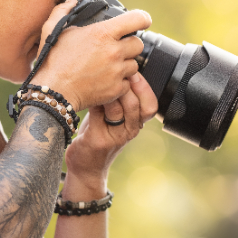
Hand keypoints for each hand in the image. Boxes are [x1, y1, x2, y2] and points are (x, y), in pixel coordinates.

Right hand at [34, 0, 151, 111]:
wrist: (54, 91)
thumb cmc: (52, 61)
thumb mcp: (52, 30)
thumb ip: (63, 11)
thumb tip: (71, 1)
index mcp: (102, 33)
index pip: (137, 19)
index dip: (142, 19)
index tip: (142, 21)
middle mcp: (114, 51)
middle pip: (138, 44)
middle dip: (130, 45)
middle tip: (116, 48)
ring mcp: (117, 71)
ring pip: (134, 64)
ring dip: (125, 64)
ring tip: (108, 66)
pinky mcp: (117, 88)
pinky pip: (128, 82)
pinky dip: (119, 82)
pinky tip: (105, 80)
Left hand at [63, 72, 157, 194]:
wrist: (86, 166)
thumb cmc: (98, 136)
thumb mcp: (111, 116)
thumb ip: (118, 98)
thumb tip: (119, 71)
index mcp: (136, 123)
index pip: (151, 105)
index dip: (144, 87)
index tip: (133, 71)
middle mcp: (130, 130)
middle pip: (138, 106)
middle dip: (128, 85)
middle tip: (117, 73)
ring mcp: (115, 137)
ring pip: (119, 109)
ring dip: (110, 93)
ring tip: (101, 81)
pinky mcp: (99, 140)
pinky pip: (99, 115)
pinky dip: (95, 101)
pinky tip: (89, 94)